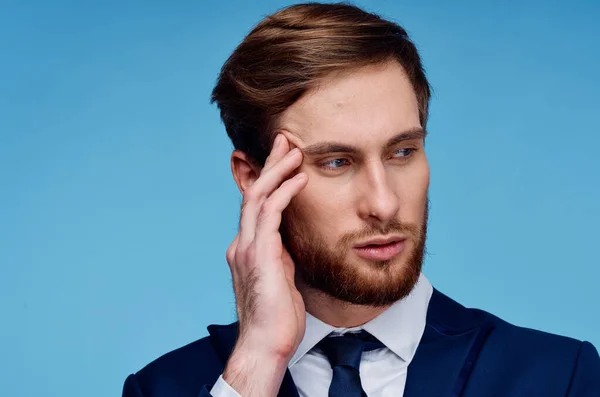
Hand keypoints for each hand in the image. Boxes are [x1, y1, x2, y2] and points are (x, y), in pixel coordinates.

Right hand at [223, 133, 307, 396]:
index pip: (256, 205)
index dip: (268, 179)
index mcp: (247, 248)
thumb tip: (289, 242)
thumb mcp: (280, 278)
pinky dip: (284, 193)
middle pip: (254, 193)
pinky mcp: (259, 256)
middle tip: (286, 140)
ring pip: (259, 197)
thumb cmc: (277, 317)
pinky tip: (299, 178)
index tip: (284, 158)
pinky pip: (270, 215)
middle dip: (270, 164)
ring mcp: (247, 249)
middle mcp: (242, 244)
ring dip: (277, 171)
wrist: (265, 344)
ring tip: (295, 150)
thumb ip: (281, 256)